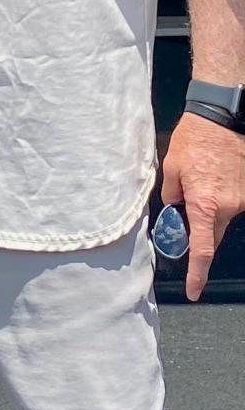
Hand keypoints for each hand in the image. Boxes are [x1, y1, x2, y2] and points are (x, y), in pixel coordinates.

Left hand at [160, 112, 244, 300]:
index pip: (202, 249)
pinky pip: (232, 202)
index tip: (194, 291)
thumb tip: (175, 210)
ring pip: (223, 216)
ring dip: (210, 208)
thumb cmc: (194, 139)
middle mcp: (229, 207)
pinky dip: (221, 195)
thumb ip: (172, 195)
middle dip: (199, 234)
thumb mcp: (171, 167)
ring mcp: (242, 199)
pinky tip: (213, 174)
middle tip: (183, 218)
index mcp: (205, 205)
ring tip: (201, 177)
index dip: (197, 274)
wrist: (223, 117)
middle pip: (212, 235)